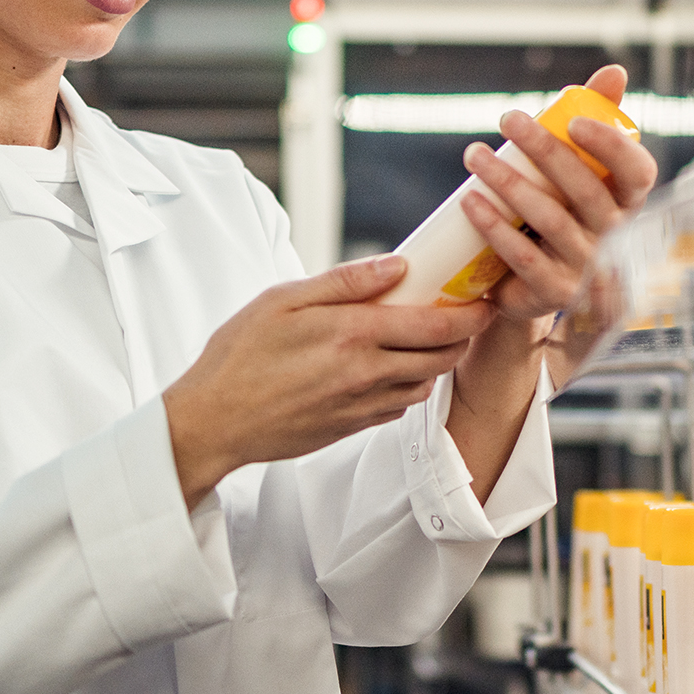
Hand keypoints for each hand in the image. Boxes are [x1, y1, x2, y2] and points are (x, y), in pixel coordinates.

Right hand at [164, 256, 495, 506]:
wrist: (214, 421)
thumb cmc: (239, 355)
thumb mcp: (282, 300)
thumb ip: (344, 281)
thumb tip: (396, 265)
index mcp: (351, 334)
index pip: (434, 325)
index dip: (468, 313)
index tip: (480, 299)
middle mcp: (365, 373)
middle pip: (441, 357)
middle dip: (462, 337)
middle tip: (463, 317)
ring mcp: (360, 406)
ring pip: (423, 384)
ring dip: (436, 362)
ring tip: (427, 340)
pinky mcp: (351, 428)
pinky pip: (398, 406)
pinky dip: (407, 386)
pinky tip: (392, 368)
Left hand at [457, 65, 661, 331]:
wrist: (532, 285)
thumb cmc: (560, 213)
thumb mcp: (575, 172)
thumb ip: (596, 121)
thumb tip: (615, 71)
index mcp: (626, 202)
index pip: (638, 172)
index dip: (613, 147)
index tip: (575, 122)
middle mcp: (614, 236)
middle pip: (585, 190)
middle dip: (545, 150)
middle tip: (508, 119)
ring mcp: (586, 268)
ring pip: (551, 219)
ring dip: (509, 182)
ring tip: (474, 155)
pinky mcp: (554, 292)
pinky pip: (524, 256)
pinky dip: (495, 226)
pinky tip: (470, 201)